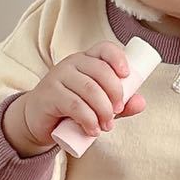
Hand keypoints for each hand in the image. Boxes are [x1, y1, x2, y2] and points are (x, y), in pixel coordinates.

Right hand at [16, 40, 146, 150]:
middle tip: (118, 112)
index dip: (118, 58)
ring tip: (107, 126)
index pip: (104, 49)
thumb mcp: (98, 105)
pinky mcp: (49, 95)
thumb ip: (120, 104)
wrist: (38, 121)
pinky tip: (93, 130)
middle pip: (100, 71)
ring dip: (104, 110)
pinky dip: (88, 119)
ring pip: (89, 89)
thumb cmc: (71, 109)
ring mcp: (58, 77)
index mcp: (86, 60)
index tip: (127, 76)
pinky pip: (74, 104)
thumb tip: (141, 103)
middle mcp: (72, 64)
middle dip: (115, 93)